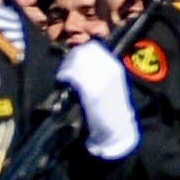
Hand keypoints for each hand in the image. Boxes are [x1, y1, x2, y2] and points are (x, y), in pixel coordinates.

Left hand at [56, 41, 138, 160]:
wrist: (117, 132)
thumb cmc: (110, 110)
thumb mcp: (109, 85)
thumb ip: (98, 71)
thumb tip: (78, 60)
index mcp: (115, 66)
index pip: (92, 48)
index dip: (78, 53)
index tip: (72, 63)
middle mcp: (110, 69)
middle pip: (82, 52)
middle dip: (70, 59)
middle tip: (65, 71)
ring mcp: (101, 79)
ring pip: (76, 60)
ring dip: (65, 67)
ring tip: (63, 77)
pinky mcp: (92, 90)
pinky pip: (73, 74)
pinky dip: (65, 75)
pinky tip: (62, 82)